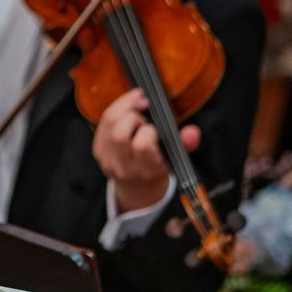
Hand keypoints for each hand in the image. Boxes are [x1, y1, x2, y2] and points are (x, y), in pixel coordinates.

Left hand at [92, 88, 197, 214]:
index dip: (148, 131)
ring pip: (108, 124)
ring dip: (123, 108)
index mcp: (146, 169)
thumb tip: (193, 132)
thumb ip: (186, 144)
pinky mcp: (98, 150)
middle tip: (144, 114)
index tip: (155, 128)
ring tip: (137, 105)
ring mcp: (107, 159)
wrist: (138, 186)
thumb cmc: (159, 166)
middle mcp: (124, 166)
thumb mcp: (175, 157)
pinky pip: (102, 123)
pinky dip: (115, 110)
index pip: (141, 146)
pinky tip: (127, 107)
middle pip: (120, 133)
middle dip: (133, 116)